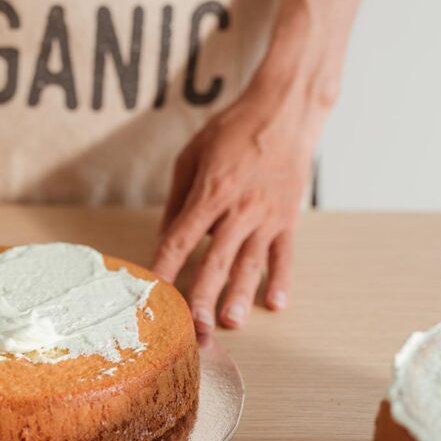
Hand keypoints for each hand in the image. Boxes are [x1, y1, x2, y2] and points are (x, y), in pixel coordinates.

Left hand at [152, 88, 318, 333]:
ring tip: (231, 323)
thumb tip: (166, 238)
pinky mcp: (288, 218)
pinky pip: (284, 255)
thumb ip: (178, 201)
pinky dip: (281, 280)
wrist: (284, 111)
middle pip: (216, 262)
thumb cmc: (232, 130)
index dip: (163, 270)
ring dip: (240, 297)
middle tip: (194, 329)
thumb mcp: (191, 157)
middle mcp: (238, 210)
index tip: (152, 295)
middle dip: (202, 298)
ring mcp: (266, 217)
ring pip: (250, 265)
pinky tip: (276, 303)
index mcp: (210, 194)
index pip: (180, 241)